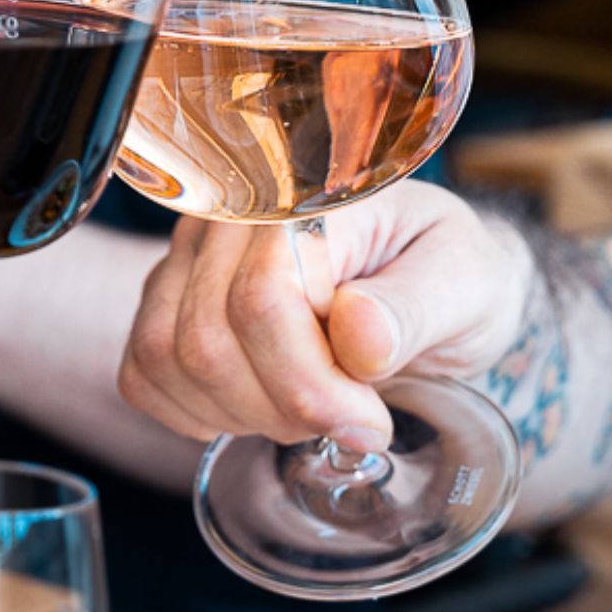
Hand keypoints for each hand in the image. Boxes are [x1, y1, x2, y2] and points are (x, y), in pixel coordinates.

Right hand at [119, 182, 531, 450]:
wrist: (435, 283)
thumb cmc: (450, 275)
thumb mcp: (468, 285)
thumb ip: (417, 306)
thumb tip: (357, 330)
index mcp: (307, 193)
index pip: (264, 299)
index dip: (312, 384)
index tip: (369, 418)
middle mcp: (231, 215)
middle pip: (206, 338)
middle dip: (284, 406)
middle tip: (351, 416)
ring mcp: (190, 256)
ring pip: (165, 359)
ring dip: (243, 414)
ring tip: (312, 408)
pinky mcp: (167, 300)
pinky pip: (142, 375)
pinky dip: (197, 415)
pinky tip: (261, 406)